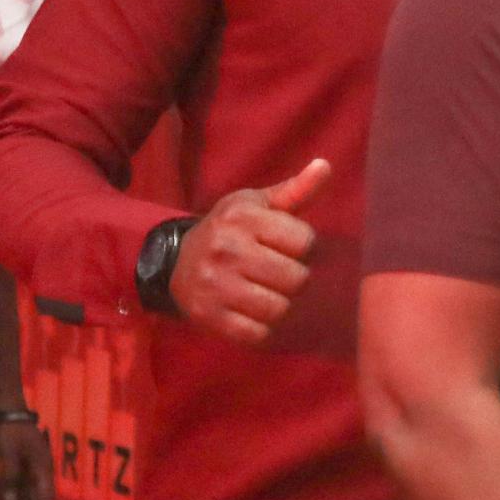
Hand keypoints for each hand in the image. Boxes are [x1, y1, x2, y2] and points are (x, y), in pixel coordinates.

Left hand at [0, 418, 52, 499]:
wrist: (5, 405)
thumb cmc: (7, 428)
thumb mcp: (7, 453)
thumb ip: (9, 477)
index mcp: (41, 466)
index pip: (42, 496)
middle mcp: (41, 466)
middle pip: (39, 496)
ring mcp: (34, 462)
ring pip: (32, 490)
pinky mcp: (25, 458)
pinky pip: (25, 481)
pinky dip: (19, 494)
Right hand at [169, 159, 329, 346]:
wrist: (175, 262)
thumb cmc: (229, 230)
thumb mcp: (256, 204)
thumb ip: (295, 190)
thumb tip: (325, 166)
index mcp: (242, 216)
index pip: (304, 240)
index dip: (301, 246)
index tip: (284, 246)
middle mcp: (227, 249)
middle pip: (296, 278)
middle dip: (293, 278)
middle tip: (275, 273)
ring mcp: (216, 285)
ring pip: (279, 308)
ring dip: (278, 305)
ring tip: (264, 292)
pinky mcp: (209, 316)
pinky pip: (258, 334)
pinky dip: (260, 328)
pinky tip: (249, 312)